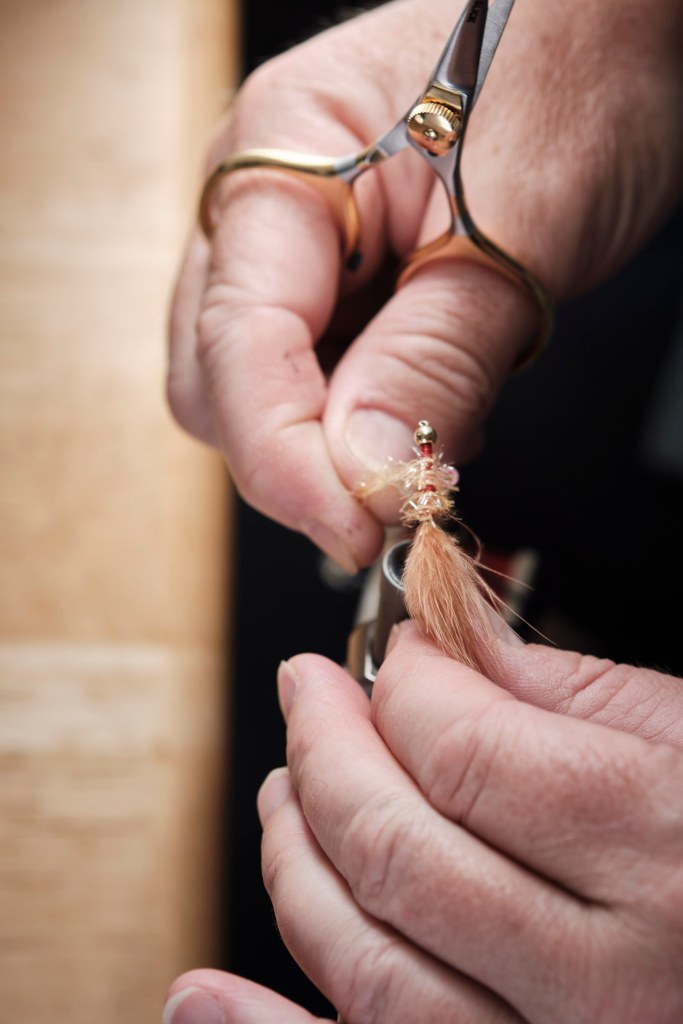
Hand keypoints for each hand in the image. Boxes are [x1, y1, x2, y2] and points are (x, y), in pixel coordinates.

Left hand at [163, 624, 682, 1022]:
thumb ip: (561, 688)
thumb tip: (440, 644)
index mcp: (659, 846)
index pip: (462, 752)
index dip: (404, 686)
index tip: (397, 656)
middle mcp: (608, 976)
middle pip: (398, 851)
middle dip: (326, 752)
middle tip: (305, 693)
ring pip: (370, 965)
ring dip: (296, 862)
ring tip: (282, 792)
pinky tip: (200, 999)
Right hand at [168, 0, 682, 570]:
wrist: (609, 24)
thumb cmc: (574, 70)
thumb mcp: (519, 230)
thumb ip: (434, 359)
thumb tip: (365, 477)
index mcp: (279, 165)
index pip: (239, 349)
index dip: (287, 461)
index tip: (361, 530)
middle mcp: (258, 206)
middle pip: (218, 384)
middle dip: (299, 458)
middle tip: (400, 494)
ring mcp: (287, 242)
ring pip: (258, 390)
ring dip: (333, 442)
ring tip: (435, 424)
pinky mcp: (328, 272)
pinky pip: (312, 373)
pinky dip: (361, 414)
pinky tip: (427, 395)